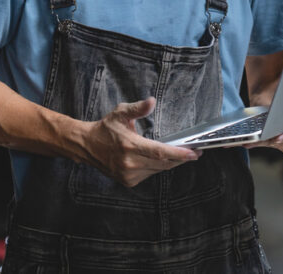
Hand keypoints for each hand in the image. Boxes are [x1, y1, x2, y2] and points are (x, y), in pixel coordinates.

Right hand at [82, 97, 201, 187]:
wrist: (87, 145)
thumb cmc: (106, 128)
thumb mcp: (120, 113)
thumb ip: (138, 108)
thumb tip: (152, 101)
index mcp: (129, 145)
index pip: (159, 152)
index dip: (178, 154)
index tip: (193, 153)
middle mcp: (129, 162)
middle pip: (163, 163)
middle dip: (180, 158)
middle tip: (195, 152)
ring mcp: (128, 174)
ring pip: (158, 170)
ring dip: (170, 163)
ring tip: (180, 154)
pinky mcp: (128, 181)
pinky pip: (150, 174)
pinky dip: (157, 167)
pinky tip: (160, 159)